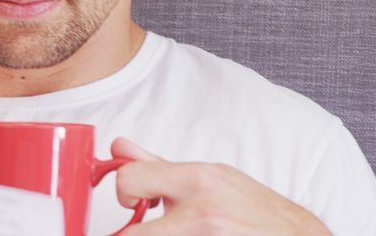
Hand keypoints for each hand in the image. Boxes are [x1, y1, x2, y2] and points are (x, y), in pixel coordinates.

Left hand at [111, 138, 332, 234]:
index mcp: (198, 181)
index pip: (130, 180)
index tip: (131, 205)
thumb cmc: (255, 213)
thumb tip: (119, 147)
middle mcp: (201, 214)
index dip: (123, 195)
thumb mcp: (211, 180)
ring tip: (181, 234)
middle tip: (147, 230)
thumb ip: (159, 166)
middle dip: (133, 235)